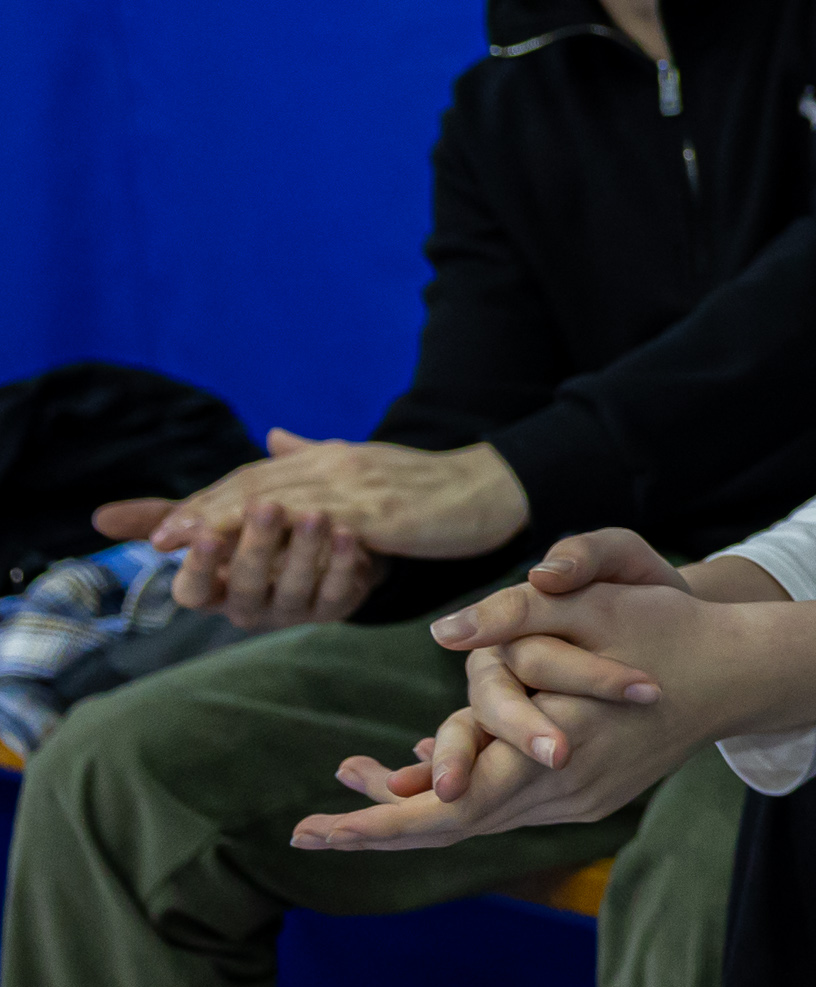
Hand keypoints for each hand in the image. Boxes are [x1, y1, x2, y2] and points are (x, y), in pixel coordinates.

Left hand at [102, 432, 530, 588]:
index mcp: (329, 458)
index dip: (204, 499)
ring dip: (222, 522)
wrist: (491, 490)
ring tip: (183, 544)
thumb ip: (318, 456)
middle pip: (252, 486)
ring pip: (275, 501)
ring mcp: (354, 486)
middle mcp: (333, 464)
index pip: (254, 477)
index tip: (159, 525)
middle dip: (199, 510)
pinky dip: (274, 533)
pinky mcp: (377, 512)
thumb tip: (274, 437)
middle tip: (155, 537)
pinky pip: (316, 522)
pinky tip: (250, 549)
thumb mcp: (368, 470)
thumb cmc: (432, 489)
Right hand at [133, 502, 382, 629]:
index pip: (193, 591)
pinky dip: (343, 563)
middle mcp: (247, 606)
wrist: (329, 543)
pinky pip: (337, 590)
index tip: (205, 534)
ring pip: (295, 587)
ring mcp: (291, 612)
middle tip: (268, 507)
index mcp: (213, 589)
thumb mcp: (212, 520)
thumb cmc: (254, 533)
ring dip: (305, 550)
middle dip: (256, 546)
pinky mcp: (332, 609)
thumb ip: (167, 518)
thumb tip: (98, 517)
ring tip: (316, 513)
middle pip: (247, 585)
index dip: (198, 566)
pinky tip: (350, 533)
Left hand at [294, 546, 722, 852]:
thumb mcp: (593, 608)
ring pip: (479, 818)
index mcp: (556, 756)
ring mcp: (580, 802)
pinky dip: (465, 793)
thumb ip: (517, 621)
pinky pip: (510, 804)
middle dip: (376, 827)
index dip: (377, 824)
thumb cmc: (669, 630)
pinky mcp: (590, 796)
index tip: (314, 829)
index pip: (449, 810)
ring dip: (417, 807)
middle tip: (305, 831)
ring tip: (353, 785)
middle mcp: (563, 794)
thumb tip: (445, 633)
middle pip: (453, 828)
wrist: (744, 671)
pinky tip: (429, 774)